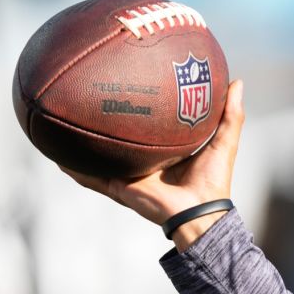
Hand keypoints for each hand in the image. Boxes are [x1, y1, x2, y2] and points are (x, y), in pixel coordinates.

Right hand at [60, 79, 244, 249]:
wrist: (201, 212)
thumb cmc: (214, 180)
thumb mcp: (224, 141)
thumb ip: (230, 113)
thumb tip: (236, 81)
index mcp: (164, 150)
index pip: (147, 126)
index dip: (139, 110)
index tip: (129, 86)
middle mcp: (144, 161)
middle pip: (119, 139)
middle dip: (105, 123)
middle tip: (89, 99)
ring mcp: (130, 175)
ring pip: (99, 158)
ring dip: (81, 146)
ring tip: (61, 127)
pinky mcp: (121, 187)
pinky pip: (92, 178)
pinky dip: (76, 170)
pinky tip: (58, 158)